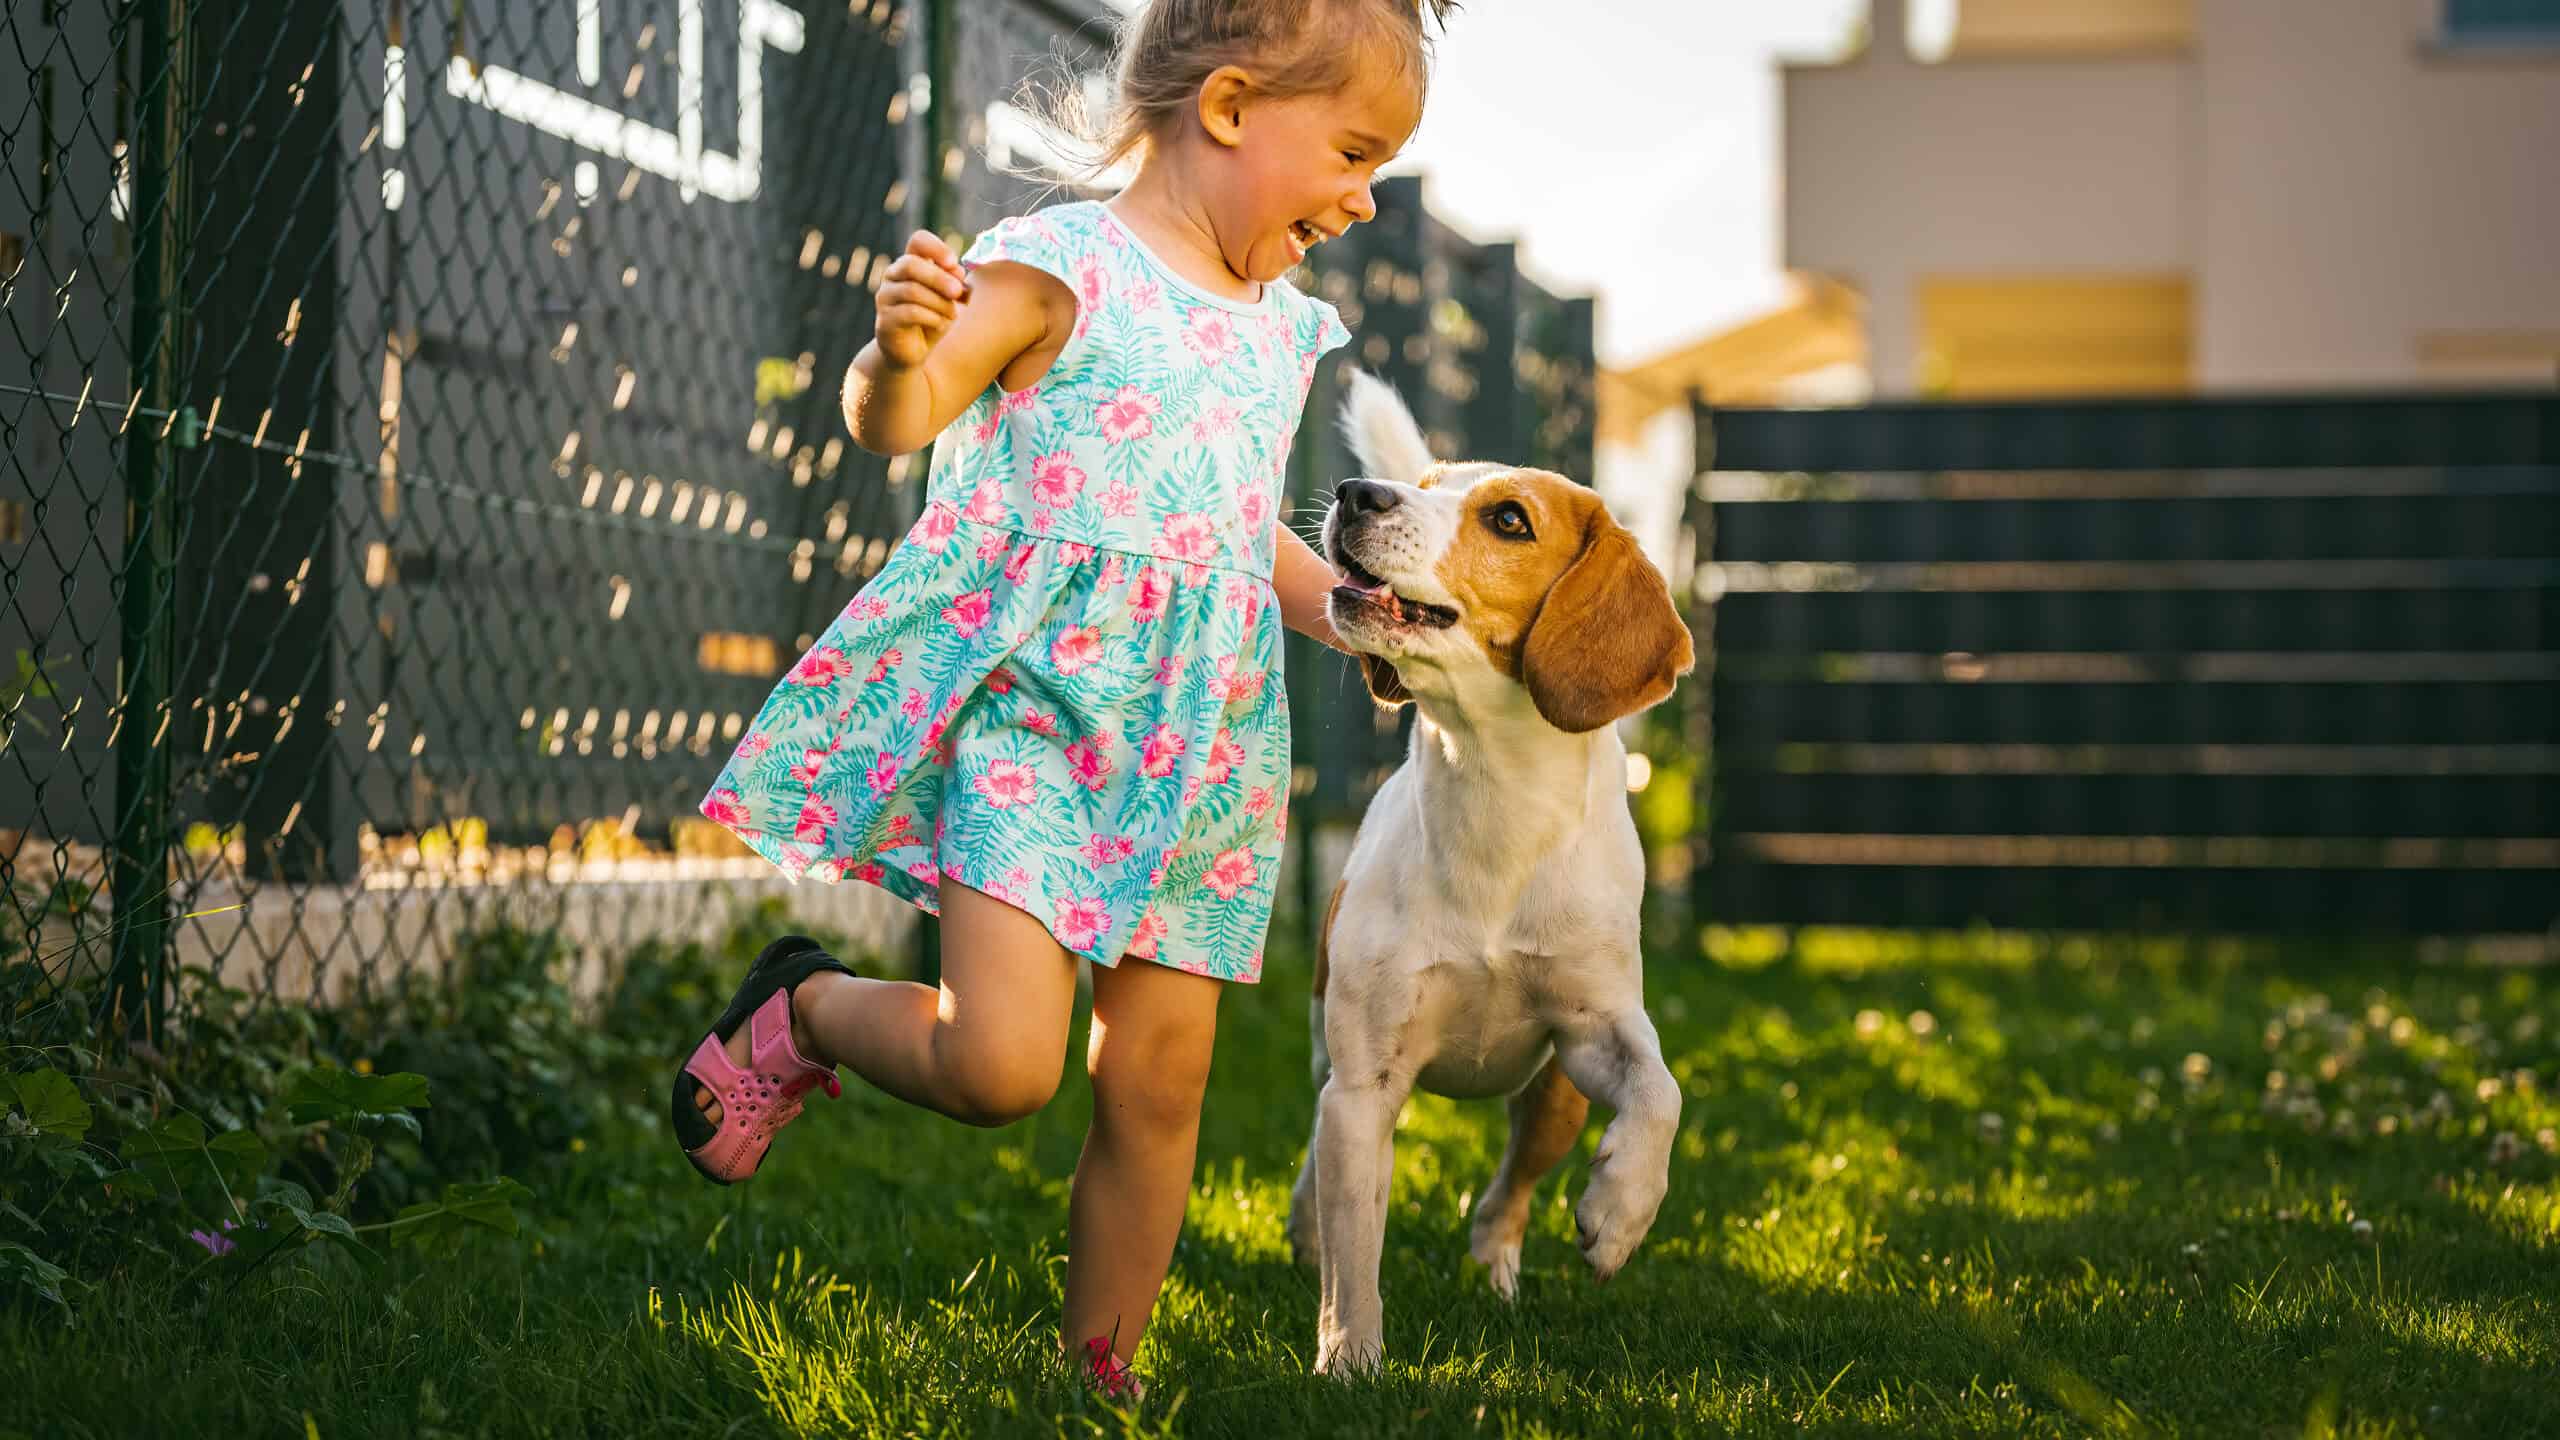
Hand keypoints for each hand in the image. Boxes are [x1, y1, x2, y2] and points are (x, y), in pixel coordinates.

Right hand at [873, 230, 970, 369]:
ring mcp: (885, 298)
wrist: (913, 352)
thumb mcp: (949, 299)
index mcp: (910, 264)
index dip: (936, 247)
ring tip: (952, 314)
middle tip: (958, 291)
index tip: (954, 262)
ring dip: (939, 302)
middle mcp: (892, 276)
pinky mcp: (885, 321)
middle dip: (938, 277)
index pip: (918, 241)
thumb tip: (957, 271)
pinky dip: (932, 318)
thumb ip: (954, 283)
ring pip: (912, 290)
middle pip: (911, 264)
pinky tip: (941, 325)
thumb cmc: (932, 319)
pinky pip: (910, 313)